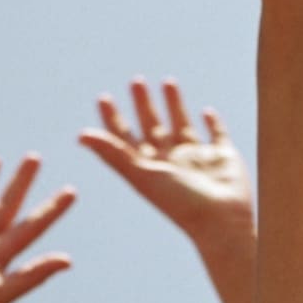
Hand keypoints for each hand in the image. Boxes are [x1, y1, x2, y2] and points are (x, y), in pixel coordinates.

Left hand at [79, 81, 252, 242]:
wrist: (220, 220)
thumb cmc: (179, 202)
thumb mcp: (141, 175)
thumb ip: (113, 153)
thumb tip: (81, 135)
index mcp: (149, 167)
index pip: (125, 139)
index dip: (113, 120)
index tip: (103, 98)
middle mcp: (171, 161)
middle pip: (152, 128)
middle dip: (143, 105)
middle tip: (135, 81)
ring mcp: (196, 159)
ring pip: (182, 125)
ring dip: (174, 105)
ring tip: (167, 82)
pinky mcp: (222, 156)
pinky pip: (216, 135)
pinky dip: (213, 123)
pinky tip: (207, 111)